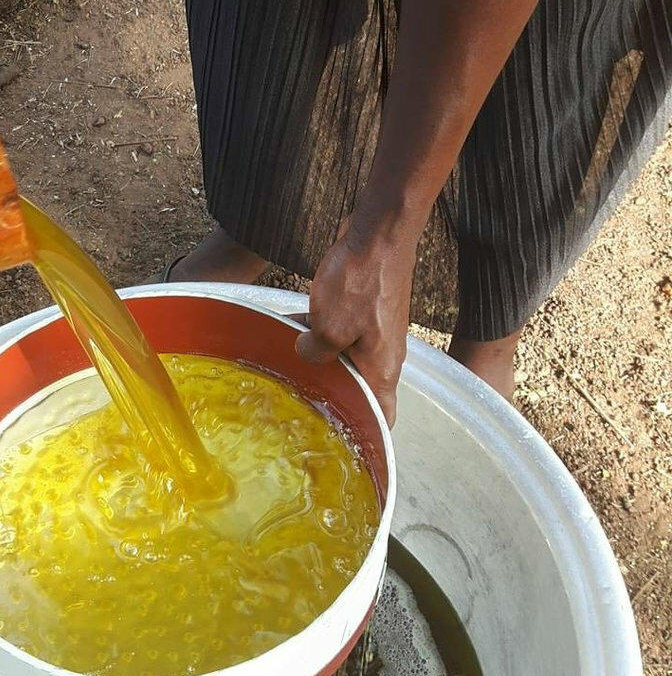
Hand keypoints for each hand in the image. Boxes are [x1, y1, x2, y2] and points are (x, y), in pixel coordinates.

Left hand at [296, 216, 418, 425]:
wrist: (379, 233)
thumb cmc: (361, 280)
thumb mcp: (328, 326)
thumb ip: (315, 352)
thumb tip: (306, 355)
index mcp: (382, 368)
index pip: (385, 415)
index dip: (368, 433)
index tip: (344, 442)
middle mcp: (384, 354)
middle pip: (361, 388)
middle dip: (334, 395)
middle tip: (302, 402)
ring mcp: (375, 331)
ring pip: (346, 358)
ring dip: (322, 360)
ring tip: (289, 363)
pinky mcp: (365, 310)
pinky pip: (341, 331)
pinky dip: (321, 333)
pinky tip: (294, 326)